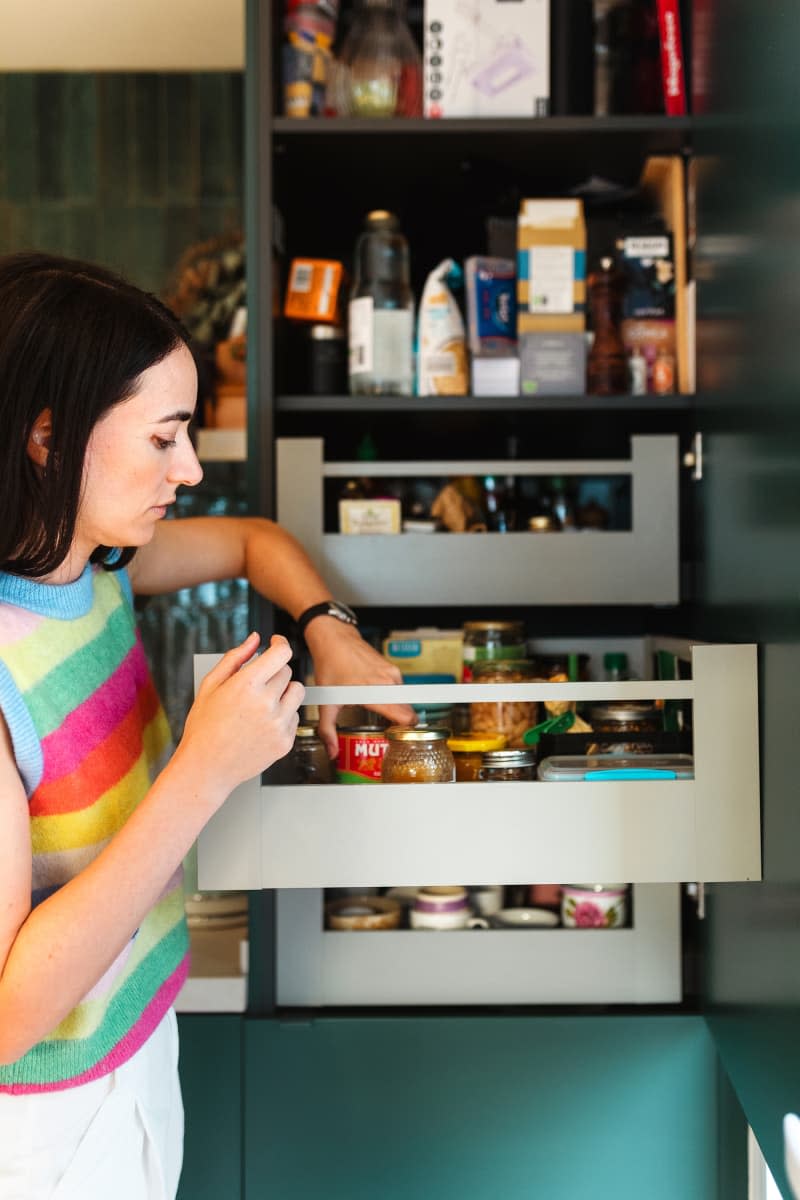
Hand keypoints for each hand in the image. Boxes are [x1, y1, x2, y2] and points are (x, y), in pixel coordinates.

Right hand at [177, 633, 304, 800]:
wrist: (206, 767)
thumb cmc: (204, 727)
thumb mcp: (211, 685)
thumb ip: (235, 657)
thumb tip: (255, 638)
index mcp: (247, 685)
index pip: (282, 653)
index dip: (280, 643)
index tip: (276, 643)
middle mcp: (266, 704)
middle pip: (287, 671)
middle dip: (273, 672)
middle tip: (255, 686)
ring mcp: (279, 724)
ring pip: (297, 692)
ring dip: (284, 691)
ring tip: (262, 703)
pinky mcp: (286, 741)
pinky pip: (295, 717)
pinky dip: (283, 716)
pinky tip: (261, 724)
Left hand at [304, 619, 415, 755]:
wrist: (335, 638)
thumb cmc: (331, 666)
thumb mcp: (327, 702)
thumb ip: (328, 730)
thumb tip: (332, 752)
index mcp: (375, 694)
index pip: (406, 718)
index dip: (406, 731)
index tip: (397, 739)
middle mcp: (389, 683)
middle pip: (408, 712)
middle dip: (401, 725)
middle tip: (387, 734)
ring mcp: (393, 674)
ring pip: (404, 701)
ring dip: (396, 710)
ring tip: (380, 717)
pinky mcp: (393, 668)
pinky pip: (400, 689)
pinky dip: (393, 698)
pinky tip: (377, 699)